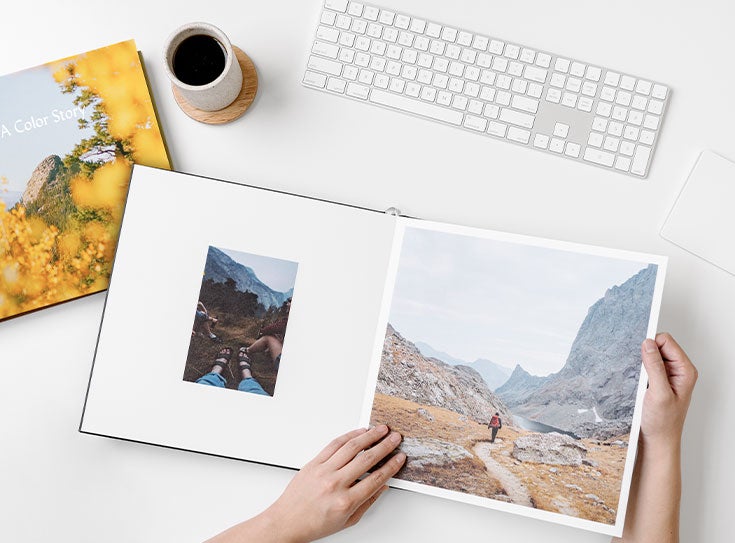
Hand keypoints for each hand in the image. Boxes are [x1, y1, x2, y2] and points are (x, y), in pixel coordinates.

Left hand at [267, 425, 404, 542]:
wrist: (287, 521)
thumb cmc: (314, 523)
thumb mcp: (347, 521)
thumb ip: (367, 502)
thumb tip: (382, 486)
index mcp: (346, 501)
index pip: (376, 479)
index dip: (391, 466)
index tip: (400, 458)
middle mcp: (335, 484)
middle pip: (367, 459)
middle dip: (385, 446)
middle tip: (395, 438)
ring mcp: (324, 471)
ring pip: (351, 447)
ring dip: (369, 436)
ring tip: (381, 430)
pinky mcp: (314, 462)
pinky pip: (334, 444)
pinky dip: (349, 436)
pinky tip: (359, 432)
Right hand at [640, 333, 697, 447]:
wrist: (657, 441)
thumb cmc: (663, 423)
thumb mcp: (658, 393)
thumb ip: (654, 366)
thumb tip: (648, 344)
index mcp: (685, 371)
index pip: (667, 342)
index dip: (651, 344)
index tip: (639, 350)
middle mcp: (678, 371)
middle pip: (659, 346)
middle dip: (646, 352)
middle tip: (639, 369)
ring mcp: (667, 376)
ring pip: (651, 355)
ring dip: (641, 362)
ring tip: (638, 378)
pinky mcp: (657, 381)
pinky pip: (646, 366)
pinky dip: (638, 370)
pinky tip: (635, 381)